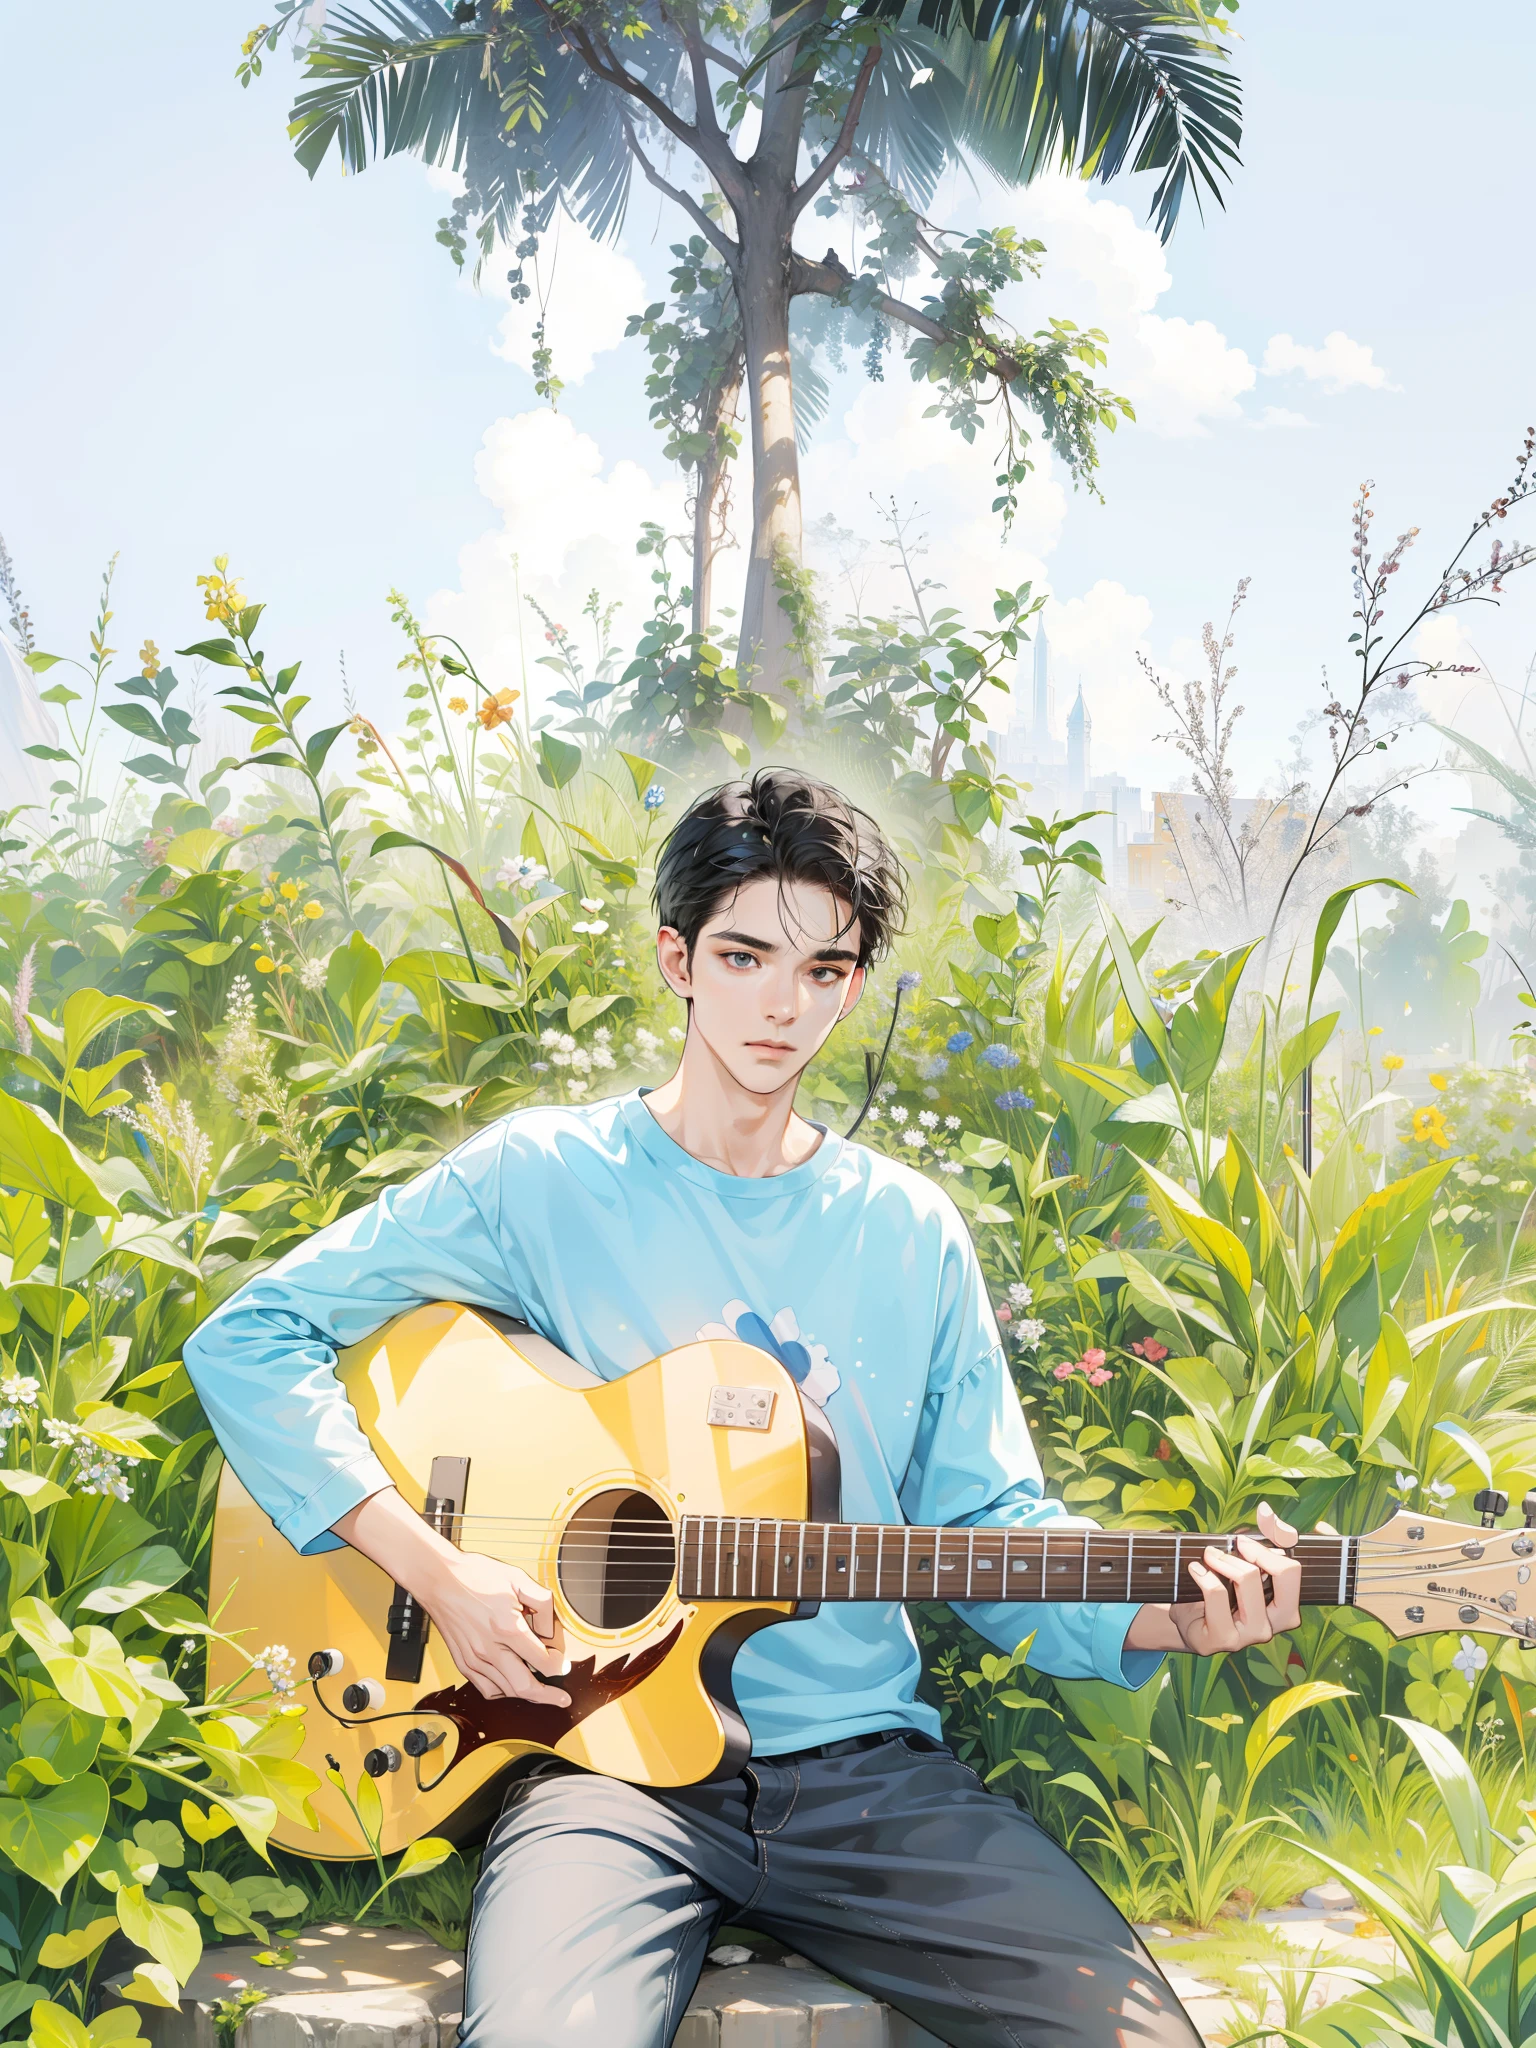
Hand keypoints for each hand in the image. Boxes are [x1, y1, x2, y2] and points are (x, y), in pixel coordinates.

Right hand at [422, 1547, 572, 1707]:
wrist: (439, 1578)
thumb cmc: (476, 1576)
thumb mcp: (518, 1579)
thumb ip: (543, 1603)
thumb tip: (552, 1629)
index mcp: (508, 1628)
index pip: (542, 1662)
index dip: (558, 1665)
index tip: (562, 1664)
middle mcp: (490, 1649)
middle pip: (525, 1687)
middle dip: (548, 1696)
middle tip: (561, 1698)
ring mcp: (474, 1659)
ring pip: (506, 1692)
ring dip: (526, 1694)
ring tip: (540, 1691)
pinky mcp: (463, 1663)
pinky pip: (486, 1689)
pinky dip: (503, 1692)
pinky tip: (511, 1682)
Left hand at [1125, 1502, 1301, 1656]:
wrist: (1188, 1620)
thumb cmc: (1220, 1590)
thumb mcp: (1242, 1562)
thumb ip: (1260, 1539)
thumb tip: (1266, 1511)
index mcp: (1287, 1605)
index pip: (1295, 1569)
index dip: (1278, 1544)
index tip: (1250, 1534)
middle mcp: (1276, 1623)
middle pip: (1284, 1574)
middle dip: (1257, 1550)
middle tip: (1235, 1544)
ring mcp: (1252, 1634)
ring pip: (1248, 1580)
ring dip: (1224, 1559)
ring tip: (1209, 1556)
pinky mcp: (1224, 1640)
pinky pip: (1216, 1594)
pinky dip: (1203, 1574)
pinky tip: (1196, 1570)